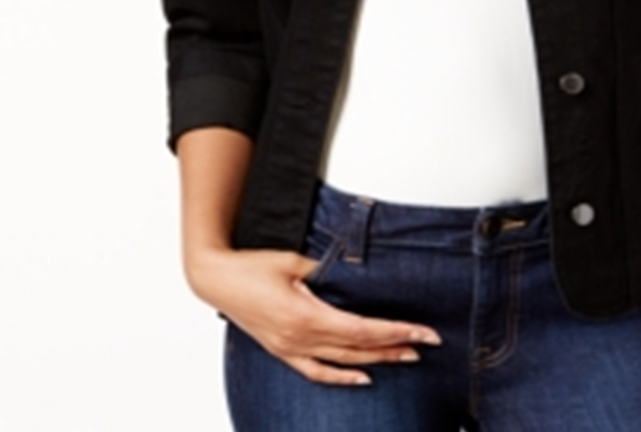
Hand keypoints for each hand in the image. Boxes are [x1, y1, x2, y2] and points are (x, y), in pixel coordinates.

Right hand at [183, 246, 443, 385]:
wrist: (214, 278)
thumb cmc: (251, 264)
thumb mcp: (294, 261)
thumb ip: (327, 270)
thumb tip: (357, 273)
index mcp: (306, 316)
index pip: (364, 330)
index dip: (397, 332)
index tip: (424, 332)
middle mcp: (300, 338)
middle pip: (360, 348)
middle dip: (396, 346)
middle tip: (426, 344)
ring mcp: (290, 348)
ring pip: (343, 361)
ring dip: (376, 360)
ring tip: (404, 358)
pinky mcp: (282, 351)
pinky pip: (316, 371)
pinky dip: (341, 377)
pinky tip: (362, 378)